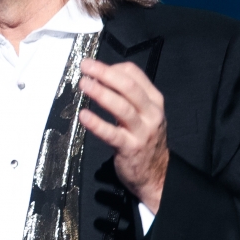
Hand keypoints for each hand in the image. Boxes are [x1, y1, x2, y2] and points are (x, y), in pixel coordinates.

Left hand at [78, 58, 168, 213]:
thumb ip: (129, 97)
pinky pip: (112, 134)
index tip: (95, 66)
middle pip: (128, 87)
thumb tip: (103, 77)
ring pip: (122, 107)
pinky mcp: (130, 148)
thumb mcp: (145, 114)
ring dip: (101, 93)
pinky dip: (97, 123)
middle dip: (105, 73)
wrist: (155, 174)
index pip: (135, 75)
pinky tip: (83, 115)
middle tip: (86, 66)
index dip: (113, 67)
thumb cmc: (145, 140)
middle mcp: (151, 114)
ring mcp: (142, 131)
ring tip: (84, 84)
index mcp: (154, 101)